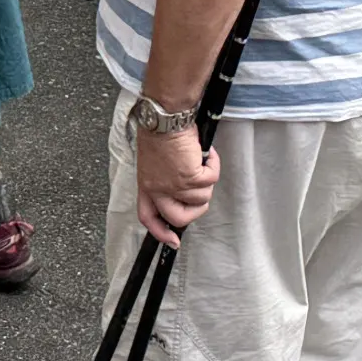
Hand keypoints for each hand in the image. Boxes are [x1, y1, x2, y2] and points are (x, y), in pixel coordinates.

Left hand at [134, 125, 219, 246]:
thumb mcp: (153, 162)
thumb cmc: (159, 133)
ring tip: (202, 162)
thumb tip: (180, 188)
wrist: (164, 119)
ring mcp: (175, 185)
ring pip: (201, 198)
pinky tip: (208, 154)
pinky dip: (214, 166)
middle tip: (201, 194)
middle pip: (178, 218)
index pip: (149, 217)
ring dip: (208, 181)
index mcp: (147, 186)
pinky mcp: (190, 176)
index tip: (173, 241)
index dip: (161, 232)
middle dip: (195, 211)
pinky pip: (211, 179)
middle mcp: (159, 189)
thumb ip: (162, 179)